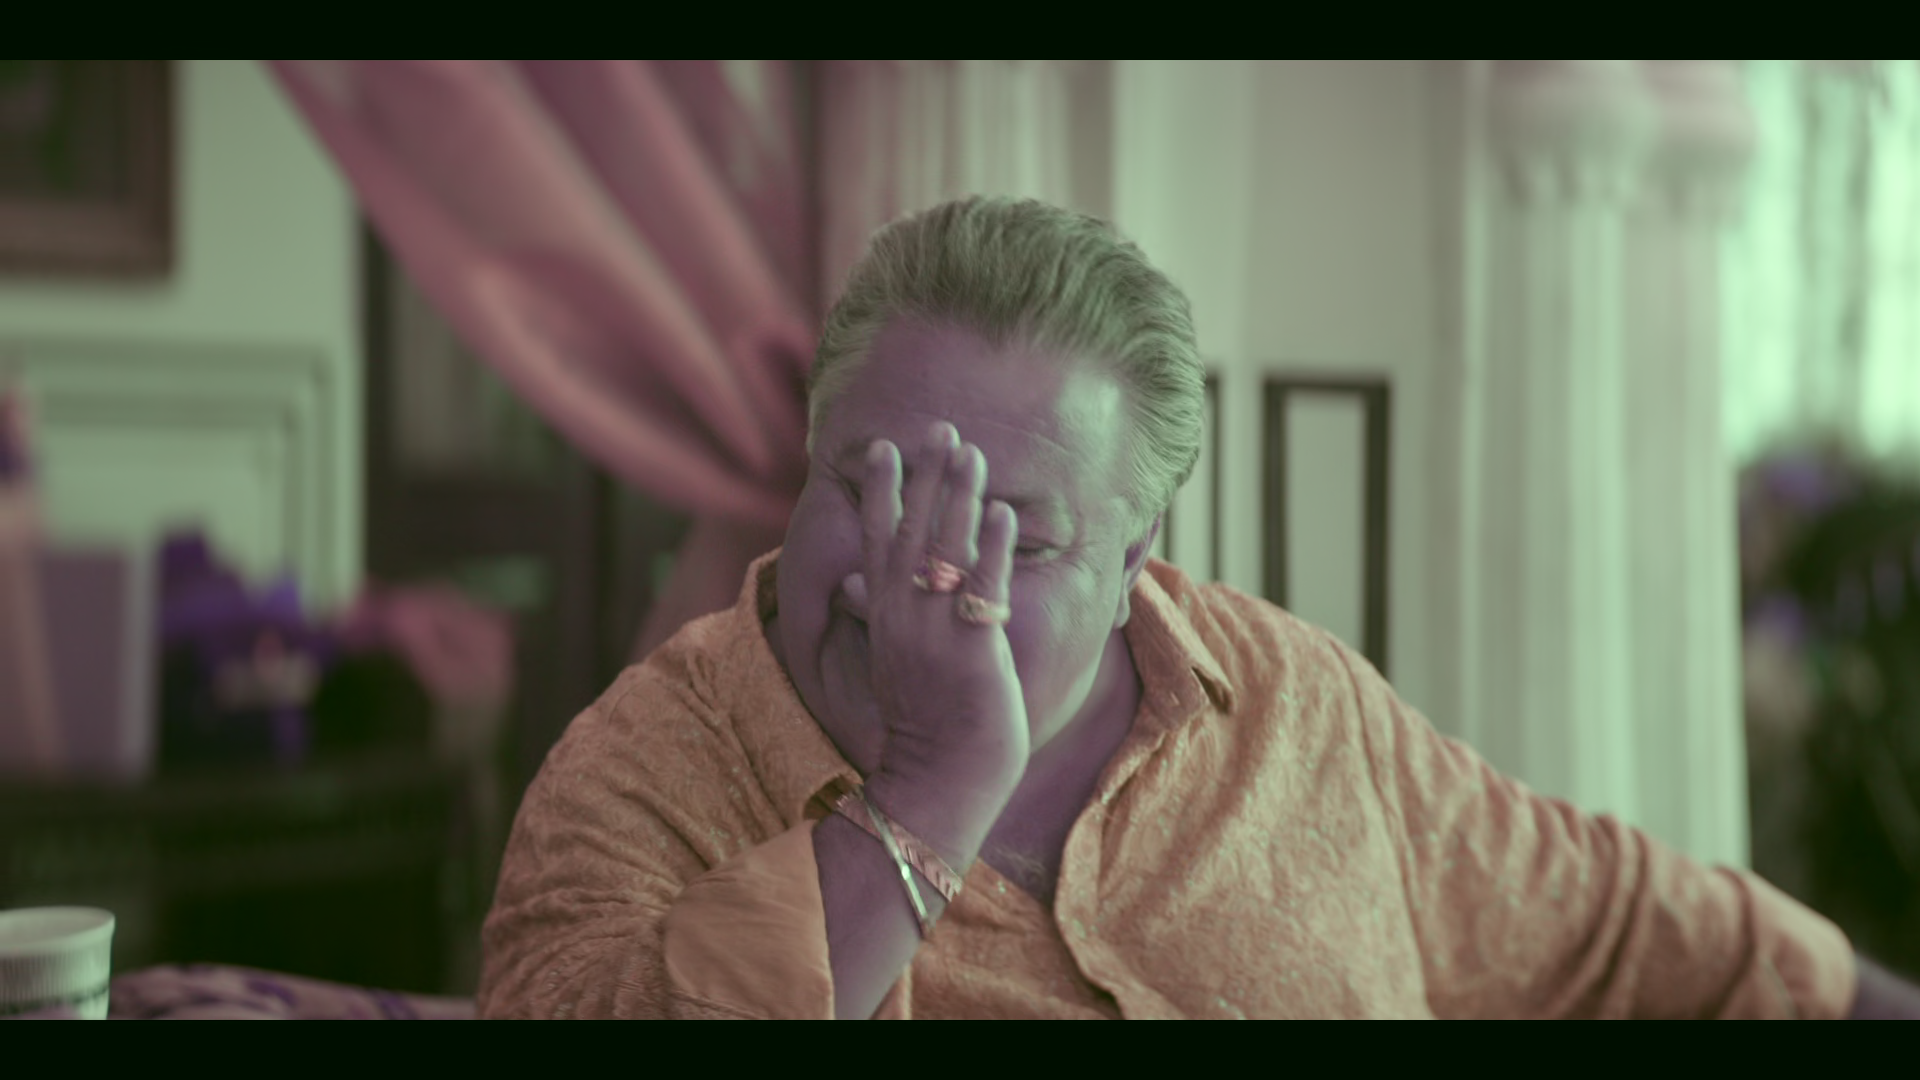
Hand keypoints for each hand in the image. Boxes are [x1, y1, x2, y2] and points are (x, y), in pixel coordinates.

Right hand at [848, 422, 1026, 858]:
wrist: (938, 781)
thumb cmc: (923, 726)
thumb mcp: (889, 665)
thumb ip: (879, 619)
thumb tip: (855, 586)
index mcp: (883, 618)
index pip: (876, 540)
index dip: (879, 491)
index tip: (882, 447)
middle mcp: (904, 617)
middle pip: (911, 531)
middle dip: (925, 477)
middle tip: (939, 428)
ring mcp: (938, 631)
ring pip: (946, 549)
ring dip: (959, 497)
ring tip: (971, 451)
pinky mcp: (974, 650)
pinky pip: (985, 588)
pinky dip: (994, 548)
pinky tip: (1003, 511)